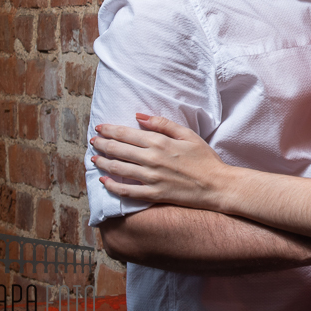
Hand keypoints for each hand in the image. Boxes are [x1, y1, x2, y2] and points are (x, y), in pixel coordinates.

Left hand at [91, 114, 227, 209]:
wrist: (217, 185)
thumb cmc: (205, 159)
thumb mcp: (188, 135)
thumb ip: (163, 124)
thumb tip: (140, 116)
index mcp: (159, 143)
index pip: (126, 134)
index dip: (110, 130)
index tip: (100, 128)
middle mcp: (151, 159)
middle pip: (118, 150)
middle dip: (102, 144)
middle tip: (93, 142)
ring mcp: (150, 178)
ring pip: (118, 169)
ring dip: (103, 162)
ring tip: (94, 159)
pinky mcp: (152, 194)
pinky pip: (126, 191)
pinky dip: (112, 186)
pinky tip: (104, 181)